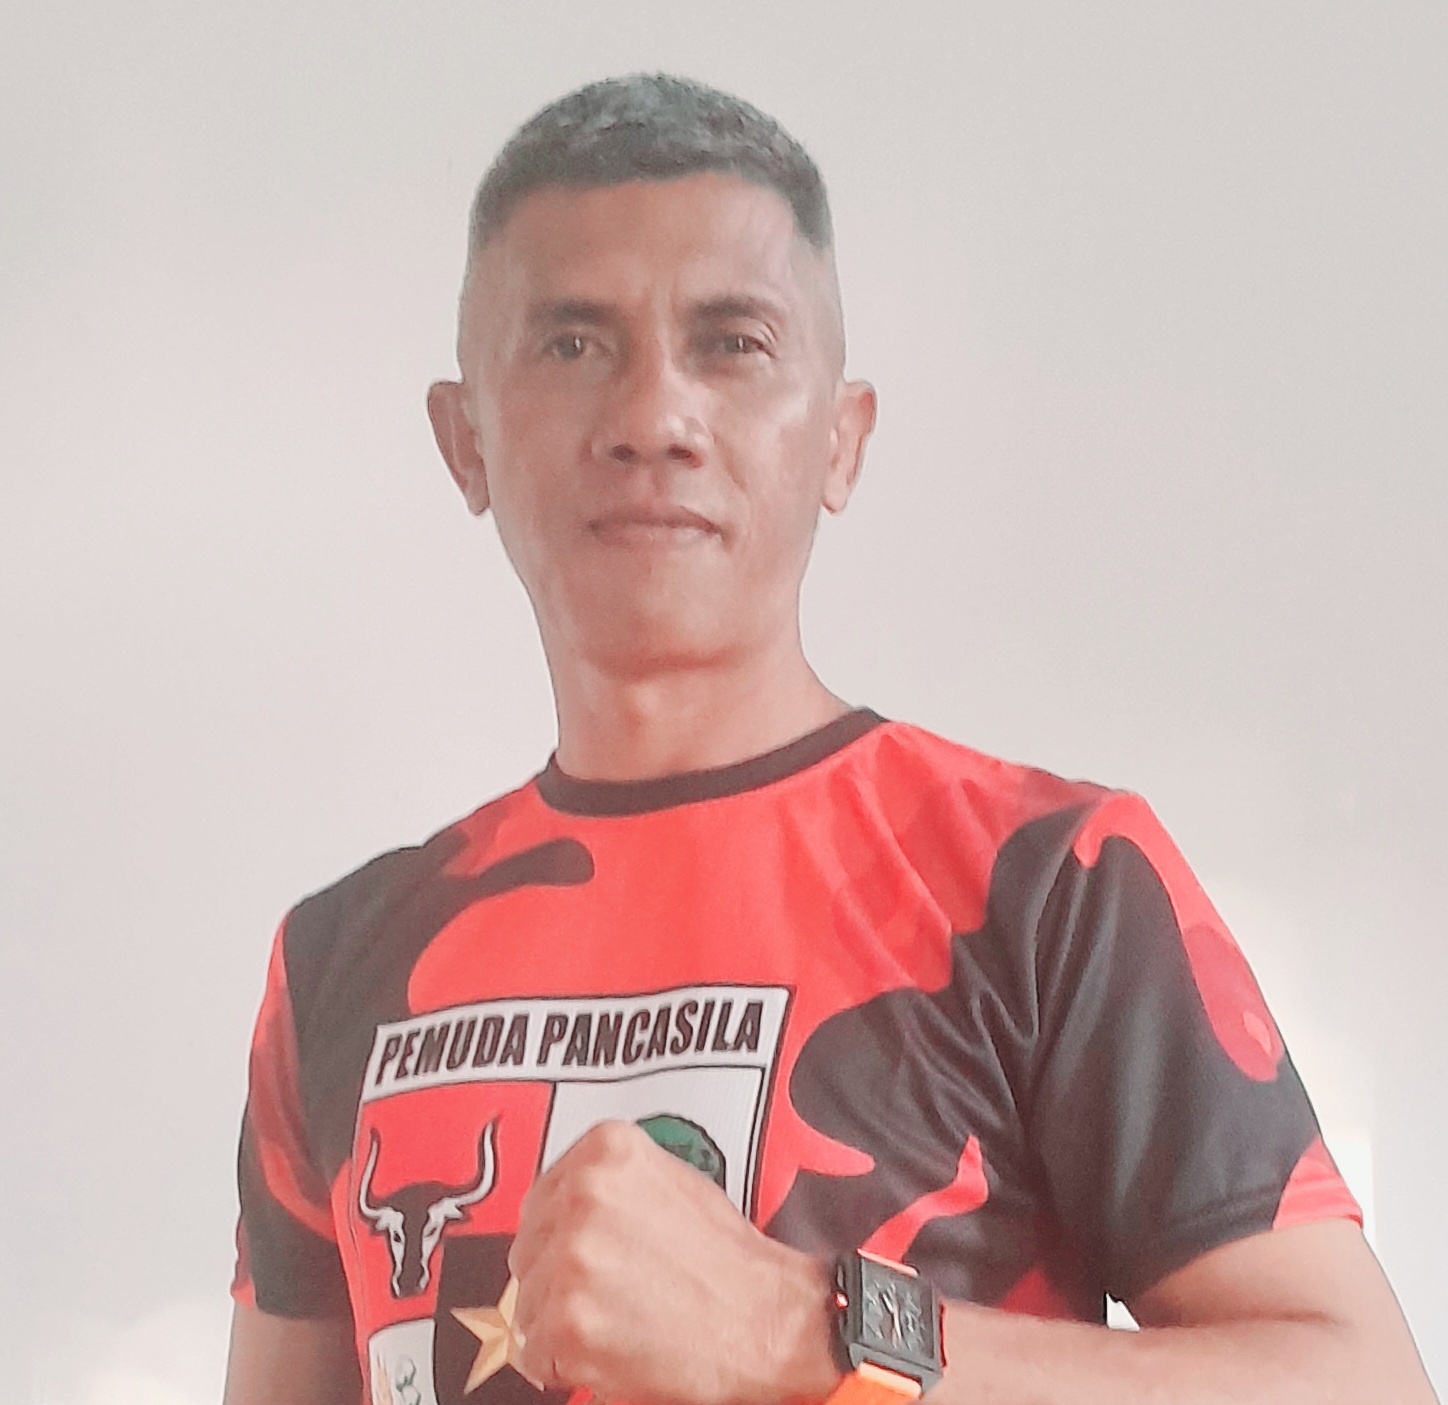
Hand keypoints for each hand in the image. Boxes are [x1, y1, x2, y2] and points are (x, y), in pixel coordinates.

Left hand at [507, 1120, 839, 1404]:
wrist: (766, 1320)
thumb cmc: (726, 1259)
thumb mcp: (669, 1180)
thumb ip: (608, 1184)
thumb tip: (557, 1212)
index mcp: (606, 1150)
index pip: (542, 1197)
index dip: (560, 1237)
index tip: (582, 1256)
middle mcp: (583, 1194)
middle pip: (528, 1248)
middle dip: (555, 1278)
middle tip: (607, 1295)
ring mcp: (572, 1257)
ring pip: (526, 1302)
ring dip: (560, 1322)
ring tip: (618, 1321)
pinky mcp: (566, 1321)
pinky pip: (534, 1351)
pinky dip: (563, 1362)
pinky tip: (611, 1348)